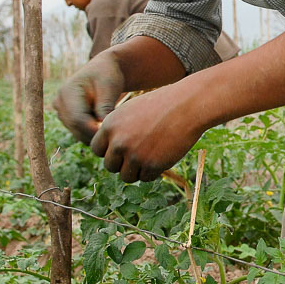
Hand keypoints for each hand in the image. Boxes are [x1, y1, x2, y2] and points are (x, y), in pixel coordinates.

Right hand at [52, 52, 125, 144]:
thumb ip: (105, 105)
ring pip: (78, 133)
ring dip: (94, 133)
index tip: (111, 132)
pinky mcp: (67, 119)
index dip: (93, 129)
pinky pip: (80, 133)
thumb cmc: (107, 76)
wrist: (102, 71)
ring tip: (110, 124)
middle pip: (76, 128)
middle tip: (114, 132)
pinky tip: (104, 124)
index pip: (77, 119)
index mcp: (67, 92)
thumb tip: (101, 127)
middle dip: (95, 133)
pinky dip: (92, 132)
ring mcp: (61, 112)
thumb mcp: (109, 87)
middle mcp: (59, 103)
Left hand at [89, 83, 203, 182]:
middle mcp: (119, 142)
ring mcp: (135, 155)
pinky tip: (162, 156)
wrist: (187, 105)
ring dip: (137, 171)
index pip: (96, 149)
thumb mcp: (131, 111)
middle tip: (139, 153)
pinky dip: (153, 171)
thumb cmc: (161, 105)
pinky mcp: (152, 165)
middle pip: (110, 166)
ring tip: (150, 156)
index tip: (123, 147)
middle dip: (122, 163)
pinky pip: (146, 178)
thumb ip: (116, 130)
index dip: (109, 150)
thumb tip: (108, 152)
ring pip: (126, 176)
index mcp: (110, 126)